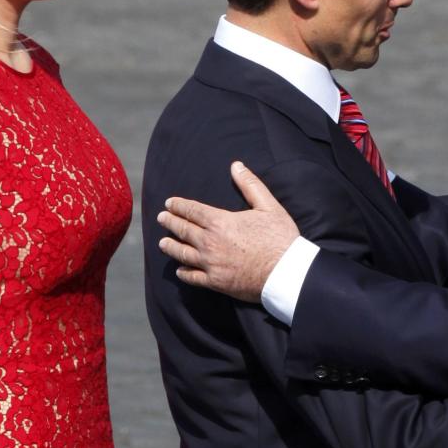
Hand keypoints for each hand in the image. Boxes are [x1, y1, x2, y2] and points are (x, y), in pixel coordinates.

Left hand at [157, 161, 300, 301]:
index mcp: (220, 222)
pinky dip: (184, 273)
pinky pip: (193, 277)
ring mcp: (211, 264)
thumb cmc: (280, 237)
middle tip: (161, 218)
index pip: (192, 210)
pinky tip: (179, 270)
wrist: (286, 273)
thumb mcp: (268, 205)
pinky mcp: (216, 282)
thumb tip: (236, 165)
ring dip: (171, 246)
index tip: (169, 203)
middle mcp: (210, 242)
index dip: (179, 205)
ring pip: (183, 254)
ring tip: (162, 242)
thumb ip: (250, 184)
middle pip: (183, 230)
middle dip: (170, 222)